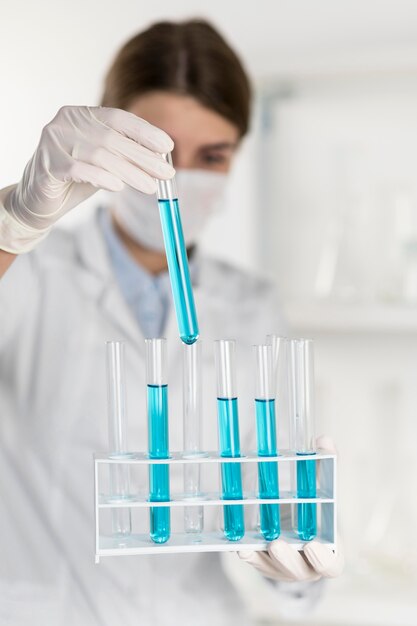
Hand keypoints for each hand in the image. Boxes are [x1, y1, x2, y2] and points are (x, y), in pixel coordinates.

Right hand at [0, 106, 173, 252]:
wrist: (39, 200)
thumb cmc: (74, 179)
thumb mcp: (104, 163)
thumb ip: (124, 156)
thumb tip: (161, 160)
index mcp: (82, 115)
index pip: (119, 118)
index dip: (145, 132)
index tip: (167, 147)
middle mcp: (67, 122)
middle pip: (113, 138)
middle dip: (144, 158)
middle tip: (167, 174)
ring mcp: (54, 141)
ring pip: (100, 156)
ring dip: (130, 172)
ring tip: (151, 187)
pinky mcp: (47, 164)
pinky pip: (79, 169)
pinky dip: (102, 178)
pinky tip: (119, 187)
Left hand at [238, 435, 343, 581]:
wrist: (298, 532)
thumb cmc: (314, 514)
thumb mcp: (321, 492)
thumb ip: (323, 468)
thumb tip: (323, 440)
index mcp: (328, 554)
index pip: (331, 565)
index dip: (324, 559)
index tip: (315, 546)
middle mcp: (305, 566)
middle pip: (298, 570)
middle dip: (287, 559)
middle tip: (277, 543)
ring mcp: (282, 568)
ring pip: (272, 568)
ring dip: (261, 557)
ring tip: (248, 546)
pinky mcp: (262, 563)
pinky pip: (254, 561)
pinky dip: (246, 553)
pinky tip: (237, 544)